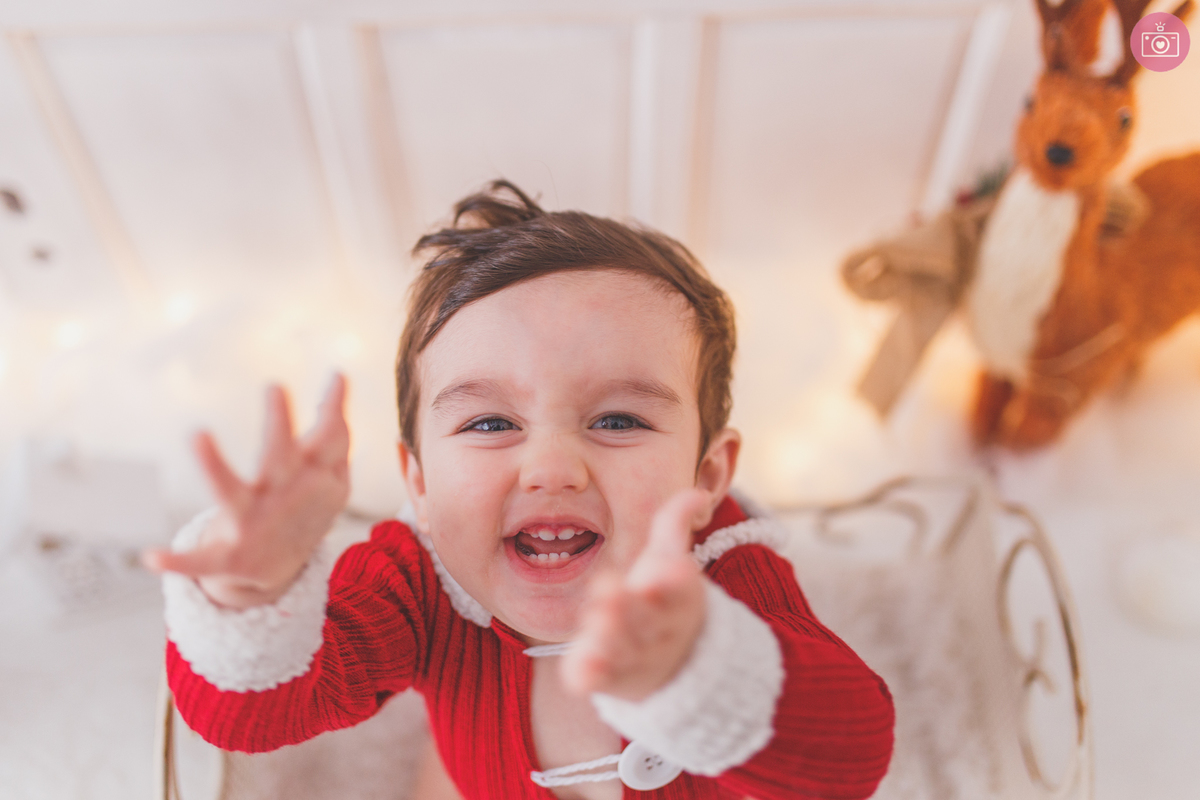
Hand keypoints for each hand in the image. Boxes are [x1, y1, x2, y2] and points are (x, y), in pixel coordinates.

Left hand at [142, 375, 350, 608]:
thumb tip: (340, 378)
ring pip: (232, 495)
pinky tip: (151, 556)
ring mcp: (253, 525)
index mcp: (310, 477)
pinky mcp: (228, 556)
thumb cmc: (301, 510)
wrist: (281, 570)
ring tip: (196, 434)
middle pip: (281, 457)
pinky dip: (177, 562)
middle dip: (278, 426)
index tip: (336, 376)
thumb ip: (334, 432)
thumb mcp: (326, 476)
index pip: (328, 440)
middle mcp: (282, 496)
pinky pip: (200, 560)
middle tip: (274, 387)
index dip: (333, 410)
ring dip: (213, 466)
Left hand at [561, 489, 709, 700]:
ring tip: (595, 624)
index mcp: (677, 598)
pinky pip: (599, 679)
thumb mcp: (670, 560)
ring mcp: (635, 656)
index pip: (679, 589)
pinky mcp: (610, 679)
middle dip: (628, 607)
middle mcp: (659, 629)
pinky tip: (581, 671)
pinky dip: (591, 676)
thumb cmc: (662, 598)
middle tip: (609, 592)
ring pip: (623, 650)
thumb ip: (675, 524)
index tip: (674, 569)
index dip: (674, 580)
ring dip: (609, 639)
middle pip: (645, 619)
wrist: (674, 666)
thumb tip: (697, 492)